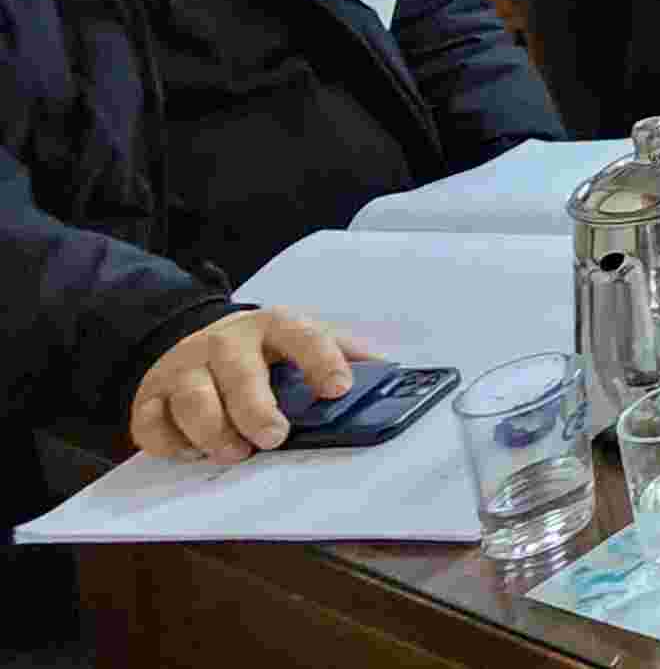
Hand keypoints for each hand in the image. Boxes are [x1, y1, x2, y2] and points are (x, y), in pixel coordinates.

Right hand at [130, 309, 377, 462]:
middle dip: (256, 408)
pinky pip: (151, 424)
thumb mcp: (301, 340)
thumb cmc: (259, 350)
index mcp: (273, 327)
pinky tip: (192, 451)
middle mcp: (225, 344)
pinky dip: (170, 443)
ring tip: (234, 451)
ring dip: (213, 431)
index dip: (321, 360)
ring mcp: (184, 369)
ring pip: (192, 400)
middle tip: (274, 437)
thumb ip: (343, 354)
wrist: (190, 339)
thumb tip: (391, 375)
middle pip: (239, 372)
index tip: (338, 389)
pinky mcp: (150, 396)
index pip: (302, 335)